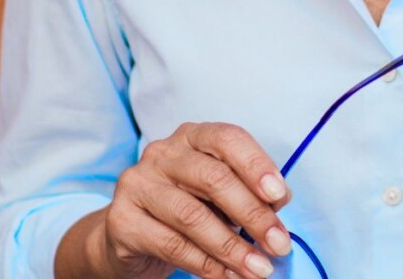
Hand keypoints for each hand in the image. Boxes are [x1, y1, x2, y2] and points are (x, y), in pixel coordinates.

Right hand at [94, 121, 293, 278]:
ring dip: (232, 247)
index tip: (280, 196)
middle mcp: (162, 154)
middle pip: (213, 178)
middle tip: (278, 244)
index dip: (256, 165)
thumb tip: (278, 204)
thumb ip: (247, 193)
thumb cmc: (187, 208)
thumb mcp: (219, 195)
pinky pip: (171, 244)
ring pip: (192, 215)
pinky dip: (205, 264)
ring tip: (258, 268)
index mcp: (192, 137)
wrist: (130, 235)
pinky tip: (226, 275)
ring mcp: (138, 184)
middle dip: (252, 214)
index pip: (227, 139)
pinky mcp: (122, 220)